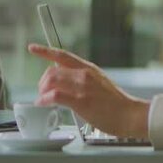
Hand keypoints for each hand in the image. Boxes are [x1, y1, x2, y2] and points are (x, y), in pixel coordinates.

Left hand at [28, 44, 149, 138]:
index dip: (45, 50)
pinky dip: (44, 100)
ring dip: (42, 91)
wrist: (130, 115)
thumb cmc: (117, 104)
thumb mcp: (100, 82)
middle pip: (51, 71)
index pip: (62, 55)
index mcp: (88, 68)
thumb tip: (66, 81)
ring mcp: (82, 87)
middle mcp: (84, 74)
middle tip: (42, 92)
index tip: (32, 48)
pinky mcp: (81, 101)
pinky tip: (44, 104)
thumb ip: (83, 79)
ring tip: (43, 100)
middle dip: (42, 82)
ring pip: (51, 81)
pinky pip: (54, 96)